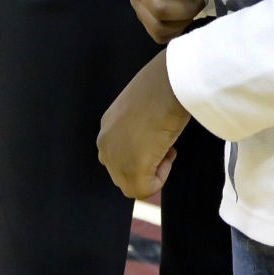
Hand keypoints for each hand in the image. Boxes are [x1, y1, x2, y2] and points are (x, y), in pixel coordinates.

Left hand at [97, 51, 189, 199]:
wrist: (168, 84)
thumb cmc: (161, 88)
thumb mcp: (142, 108)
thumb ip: (137, 127)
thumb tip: (150, 139)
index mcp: (107, 126)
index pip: (118, 155)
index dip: (141, 154)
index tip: (157, 141)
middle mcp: (105, 143)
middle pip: (121, 173)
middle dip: (144, 167)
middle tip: (163, 148)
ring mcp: (115, 158)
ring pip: (131, 185)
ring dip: (151, 174)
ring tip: (166, 149)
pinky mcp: (131, 168)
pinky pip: (144, 190)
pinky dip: (160, 180)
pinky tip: (168, 153)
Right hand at [129, 0, 208, 43]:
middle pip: (159, 7)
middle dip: (187, 9)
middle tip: (203, 0)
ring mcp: (137, 0)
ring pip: (157, 25)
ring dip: (183, 22)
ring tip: (195, 8)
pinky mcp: (140, 13)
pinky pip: (157, 33)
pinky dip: (175, 31)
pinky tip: (185, 17)